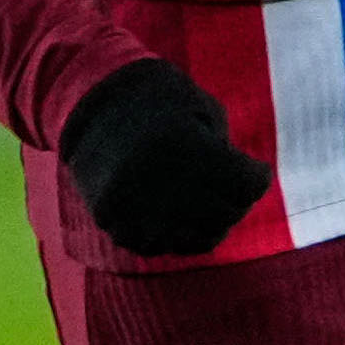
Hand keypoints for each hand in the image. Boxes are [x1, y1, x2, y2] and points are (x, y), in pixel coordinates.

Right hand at [59, 59, 272, 255]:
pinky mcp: (112, 223)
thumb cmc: (157, 98)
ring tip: (208, 202)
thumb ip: (226, 149)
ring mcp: (134, 207)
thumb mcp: (200, 109)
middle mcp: (159, 181)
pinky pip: (161, 246)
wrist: (85, 102)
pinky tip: (175, 212)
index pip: (246, 185)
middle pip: (227, 213)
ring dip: (211, 222)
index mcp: (183, 145)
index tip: (257, 170)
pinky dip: (174, 233)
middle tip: (233, 187)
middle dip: (237, 199)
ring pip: (199, 239)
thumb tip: (245, 193)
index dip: (258, 176)